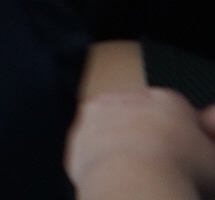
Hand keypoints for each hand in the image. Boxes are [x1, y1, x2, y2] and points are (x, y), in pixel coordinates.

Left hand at [69, 88, 214, 198]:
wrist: (135, 179)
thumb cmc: (180, 169)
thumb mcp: (212, 158)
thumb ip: (208, 145)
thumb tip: (204, 148)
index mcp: (167, 99)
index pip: (175, 113)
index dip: (180, 137)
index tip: (182, 155)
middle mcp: (129, 98)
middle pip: (141, 117)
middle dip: (148, 136)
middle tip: (159, 165)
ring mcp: (98, 114)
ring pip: (114, 130)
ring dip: (121, 146)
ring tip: (137, 173)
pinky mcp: (76, 135)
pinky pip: (92, 148)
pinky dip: (100, 161)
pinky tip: (116, 177)